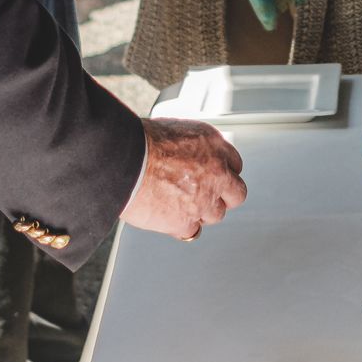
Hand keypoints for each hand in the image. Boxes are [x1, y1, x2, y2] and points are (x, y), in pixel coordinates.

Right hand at [119, 118, 246, 239]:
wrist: (125, 161)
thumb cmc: (139, 142)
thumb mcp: (174, 130)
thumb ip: (189, 147)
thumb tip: (186, 154)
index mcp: (213, 145)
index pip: (234, 164)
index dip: (222, 173)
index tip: (214, 177)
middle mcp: (216, 172)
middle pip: (236, 193)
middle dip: (223, 196)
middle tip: (207, 196)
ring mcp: (204, 199)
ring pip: (216, 214)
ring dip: (201, 212)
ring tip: (180, 205)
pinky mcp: (187, 221)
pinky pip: (192, 230)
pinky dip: (181, 226)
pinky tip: (169, 218)